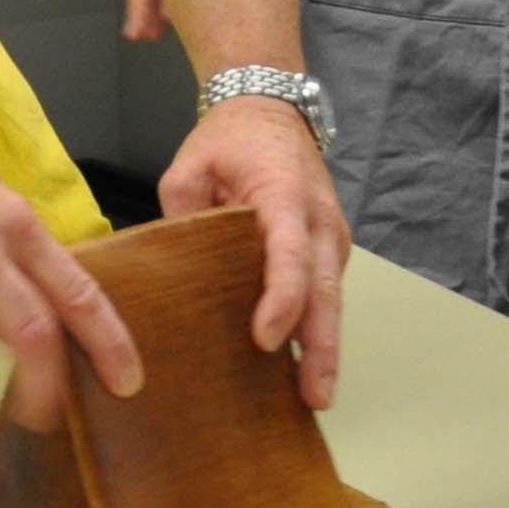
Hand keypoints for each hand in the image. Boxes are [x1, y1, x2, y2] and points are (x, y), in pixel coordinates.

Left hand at [159, 94, 350, 410]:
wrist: (271, 110)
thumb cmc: (230, 140)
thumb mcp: (189, 167)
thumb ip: (181, 215)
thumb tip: (176, 269)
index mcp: (284, 194)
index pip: (289, 253)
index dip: (281, 298)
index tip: (265, 339)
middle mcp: (318, 219)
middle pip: (326, 289)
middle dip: (322, 346)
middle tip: (315, 397)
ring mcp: (329, 235)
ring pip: (333, 297)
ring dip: (326, 345)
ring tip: (314, 396)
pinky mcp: (327, 248)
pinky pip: (326, 293)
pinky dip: (319, 329)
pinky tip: (305, 367)